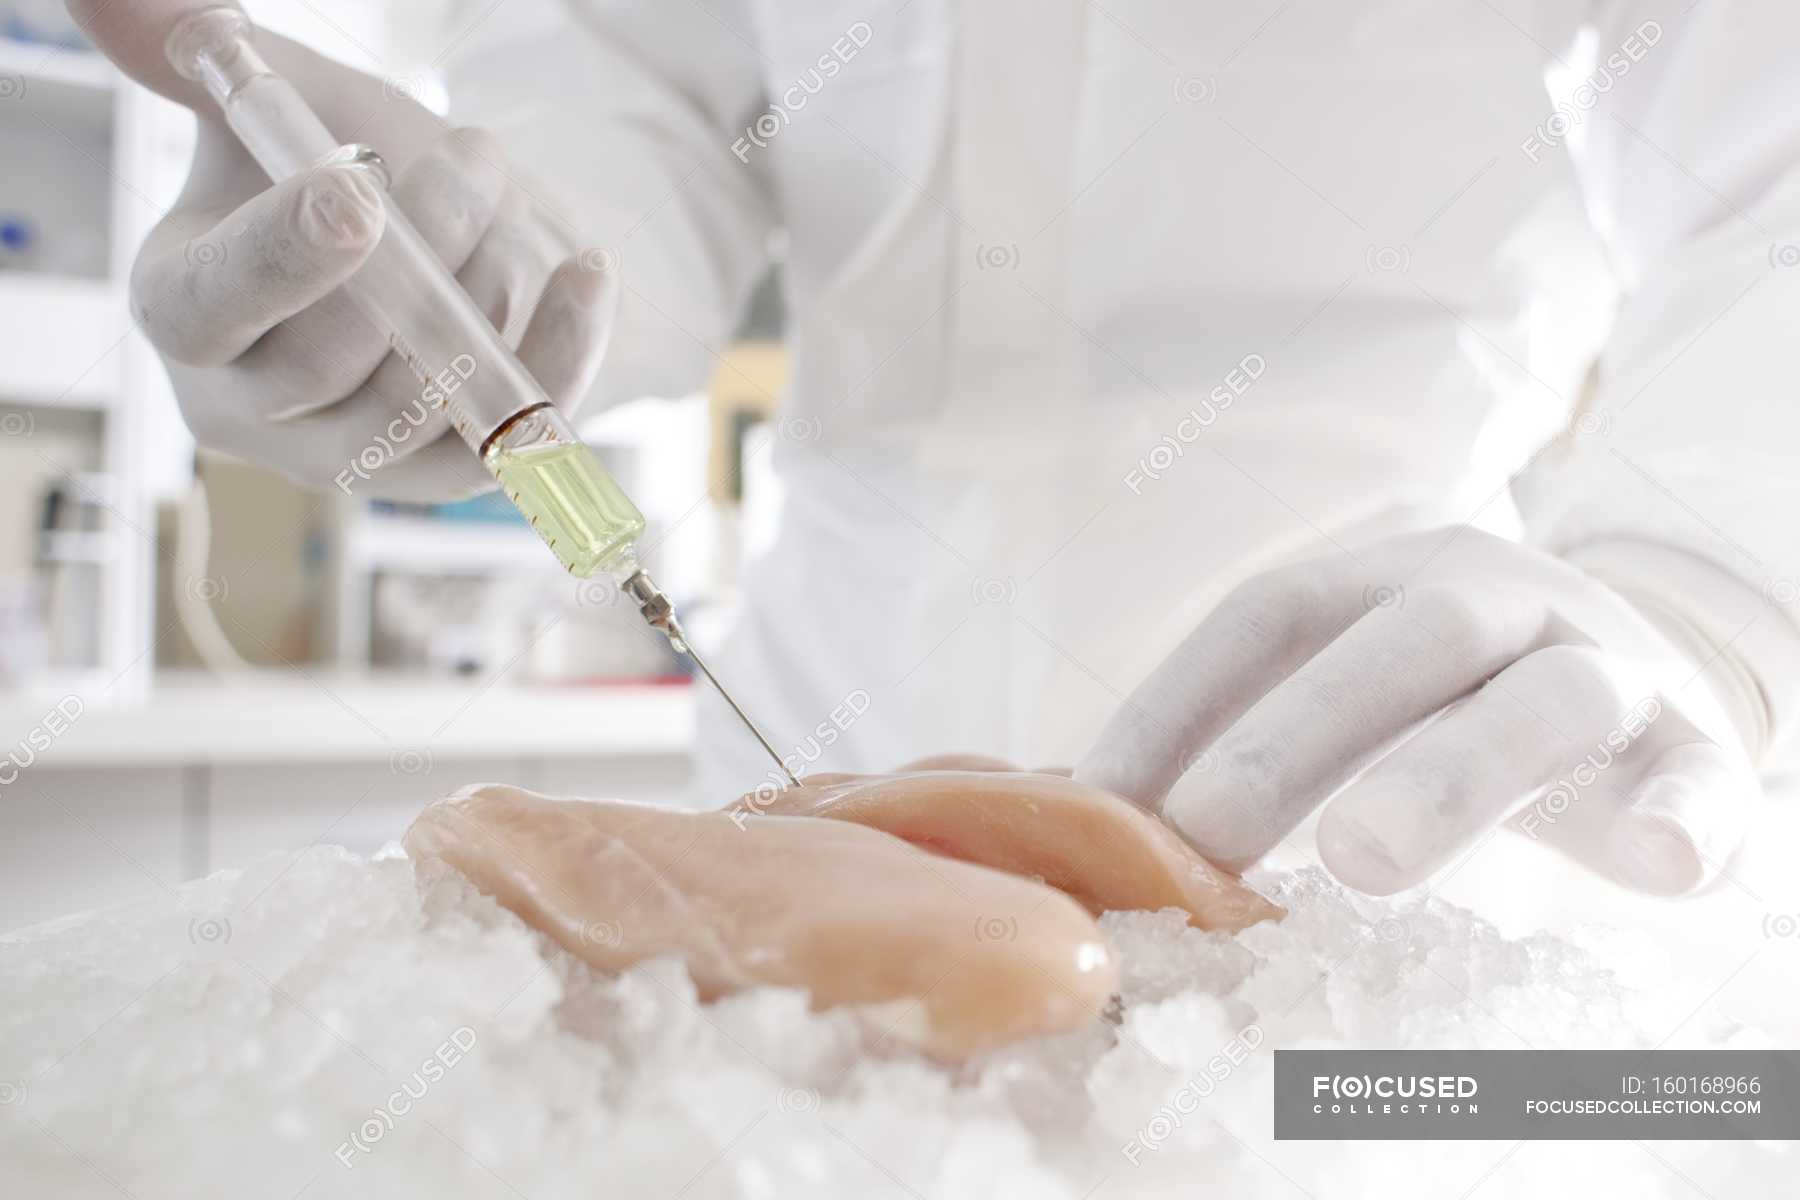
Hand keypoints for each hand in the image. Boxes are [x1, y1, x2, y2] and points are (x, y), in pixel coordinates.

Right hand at [75, 0, 617, 499]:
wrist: (458, 252)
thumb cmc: (361, 178)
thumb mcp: (287, 111)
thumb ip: (216, 62)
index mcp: (189, 311)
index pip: (210, 307)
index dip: (281, 255)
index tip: (358, 187)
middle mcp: (255, 408)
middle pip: (328, 360)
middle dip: (418, 249)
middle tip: (473, 154)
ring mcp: (350, 458)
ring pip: (421, 401)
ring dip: (485, 289)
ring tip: (510, 196)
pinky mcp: (442, 478)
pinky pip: (505, 437)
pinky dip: (556, 354)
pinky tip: (587, 274)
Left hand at [1076, 529, 1765, 895]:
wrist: (1644, 682)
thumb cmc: (1447, 708)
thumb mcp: (1342, 697)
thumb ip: (1232, 738)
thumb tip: (1066, 802)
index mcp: (1384, 581)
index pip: (1266, 619)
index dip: (1175, 702)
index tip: (1094, 801)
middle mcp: (1492, 602)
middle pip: (1397, 645)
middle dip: (1291, 737)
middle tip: (1206, 837)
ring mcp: (1602, 668)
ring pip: (1537, 702)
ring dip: (1447, 777)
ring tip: (1362, 861)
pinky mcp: (1694, 750)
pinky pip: (1700, 777)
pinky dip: (1678, 817)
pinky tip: (1652, 865)